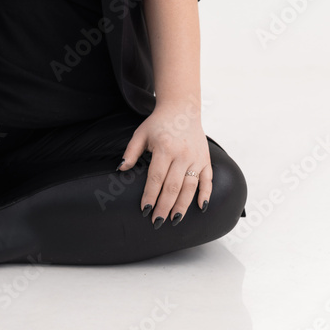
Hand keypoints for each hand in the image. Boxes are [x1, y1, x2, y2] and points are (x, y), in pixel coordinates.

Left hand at [117, 101, 211, 224]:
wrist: (181, 108)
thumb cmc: (158, 123)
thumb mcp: (141, 133)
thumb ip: (131, 152)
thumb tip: (121, 169)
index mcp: (165, 148)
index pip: (156, 178)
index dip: (150, 195)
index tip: (144, 209)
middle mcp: (182, 154)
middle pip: (173, 186)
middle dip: (164, 206)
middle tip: (157, 221)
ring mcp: (196, 158)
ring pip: (190, 187)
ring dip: (182, 205)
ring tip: (174, 219)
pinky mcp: (205, 159)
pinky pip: (207, 180)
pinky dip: (205, 194)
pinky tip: (200, 207)